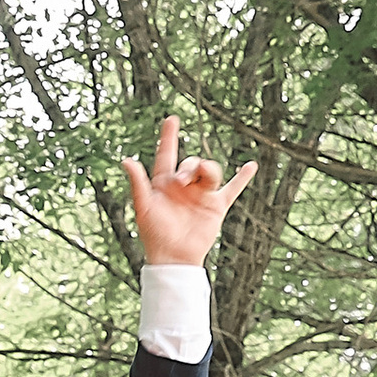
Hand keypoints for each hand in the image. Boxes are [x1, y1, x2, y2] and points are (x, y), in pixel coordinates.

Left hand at [121, 115, 256, 272]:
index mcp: (164, 183)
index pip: (167, 154)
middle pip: (191, 162)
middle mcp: (184, 186)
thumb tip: (125, 160)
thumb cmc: (154, 234)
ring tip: (204, 177)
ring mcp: (201, 195)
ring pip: (210, 171)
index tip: (172, 119)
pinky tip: (251, 166)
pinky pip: (233, 189)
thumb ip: (137, 183)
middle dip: (189, 166)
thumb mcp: (143, 207)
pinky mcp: (216, 206)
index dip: (169, 136)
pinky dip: (242, 178)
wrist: (174, 257)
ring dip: (208, 170)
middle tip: (182, 180)